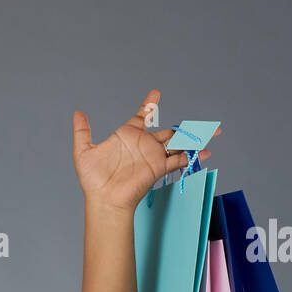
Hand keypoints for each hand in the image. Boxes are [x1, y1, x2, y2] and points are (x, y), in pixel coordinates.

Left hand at [71, 90, 220, 213]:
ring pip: (179, 143)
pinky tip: (205, 151)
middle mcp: (144, 144)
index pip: (143, 116)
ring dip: (195, 137)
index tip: (156, 93)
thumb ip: (82, 131)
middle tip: (204, 122)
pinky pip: (180, 160)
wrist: (104, 199)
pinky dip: (193, 156)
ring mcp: (153, 156)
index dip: (149, 104)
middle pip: (169, 131)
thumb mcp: (83, 151)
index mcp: (128, 136)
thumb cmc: (93, 180)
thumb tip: (77, 112)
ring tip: (214, 131)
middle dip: (186, 127)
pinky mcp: (159, 168)